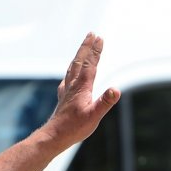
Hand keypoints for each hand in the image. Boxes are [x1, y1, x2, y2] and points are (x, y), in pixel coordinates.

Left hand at [46, 32, 120, 148]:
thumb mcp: (94, 116)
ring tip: (83, 48)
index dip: (95, 51)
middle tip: (92, 34)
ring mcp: (67, 90)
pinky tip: (70, 74)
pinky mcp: (64, 97)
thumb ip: (105, 102)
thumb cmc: (75, 128)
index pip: (90, 64)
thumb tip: (116, 89)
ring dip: (79, 56)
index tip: (100, 38)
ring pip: (73, 67)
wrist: (55, 135)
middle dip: (86, 47)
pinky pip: (68, 78)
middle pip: (80, 60)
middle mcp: (73, 85)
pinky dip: (71, 70)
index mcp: (82, 87)